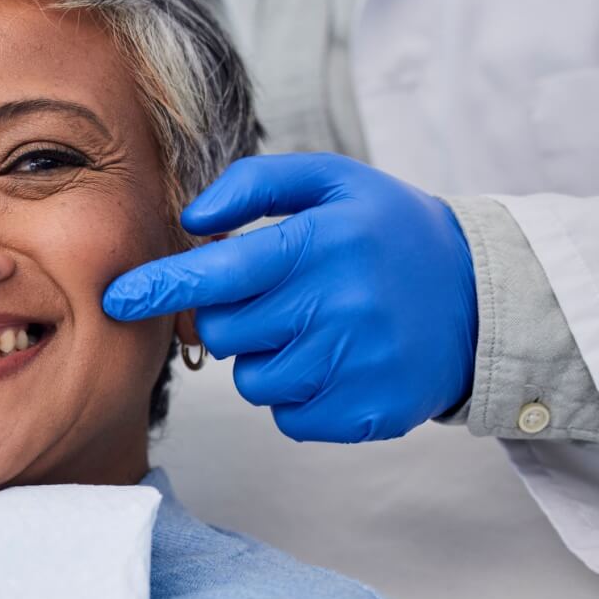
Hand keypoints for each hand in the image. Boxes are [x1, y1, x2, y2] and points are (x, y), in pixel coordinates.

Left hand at [103, 153, 477, 442]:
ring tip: (316, 327)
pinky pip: (287, 416)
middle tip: (279, 296)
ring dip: (267, 357)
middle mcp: (338, 306)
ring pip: (252, 379)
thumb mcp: (332, 181)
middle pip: (225, 331)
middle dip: (232, 316)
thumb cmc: (388, 233)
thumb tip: (192, 220)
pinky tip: (336, 362)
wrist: (481, 298)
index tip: (116, 298)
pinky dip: (298, 394)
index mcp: (322, 244)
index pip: (219, 272)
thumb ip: (255, 184)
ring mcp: (354, 365)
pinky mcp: (365, 413)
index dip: (160, 287)